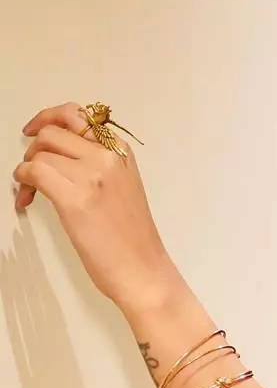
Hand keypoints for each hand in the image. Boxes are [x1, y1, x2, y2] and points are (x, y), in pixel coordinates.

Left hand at [13, 101, 175, 305]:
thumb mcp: (125, 188)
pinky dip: (22, 182)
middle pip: (53, 132)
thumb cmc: (134, 241)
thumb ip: (100, 165)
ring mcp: (90, 176)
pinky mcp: (73, 198)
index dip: (49, 119)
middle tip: (31, 168)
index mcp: (120, 154)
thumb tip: (64, 156)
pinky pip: (33, 172)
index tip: (36, 129)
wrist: (143, 271)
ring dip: (26, 169)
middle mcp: (106, 158)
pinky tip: (26, 198)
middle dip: (34, 147)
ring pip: (40, 151)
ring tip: (29, 191)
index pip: (77, 116)